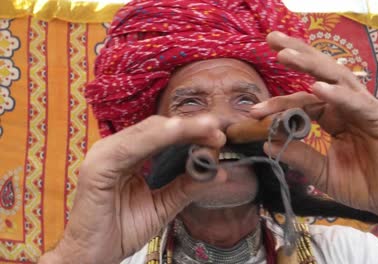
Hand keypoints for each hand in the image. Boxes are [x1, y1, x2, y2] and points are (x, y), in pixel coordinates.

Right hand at [39, 115, 225, 263]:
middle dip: (191, 127)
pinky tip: (176, 133)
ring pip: (147, 132)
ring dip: (179, 128)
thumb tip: (218, 174)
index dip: (192, 132)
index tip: (217, 136)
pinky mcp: (97, 168)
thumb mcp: (163, 205)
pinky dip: (155, 138)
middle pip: (158, 128)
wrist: (92, 257)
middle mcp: (115, 150)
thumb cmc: (121, 230)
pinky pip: (130, 148)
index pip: (164, 135)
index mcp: (128, 155)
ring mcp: (104, 155)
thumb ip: (186, 187)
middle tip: (217, 130)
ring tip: (206, 128)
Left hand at [251, 31, 377, 219]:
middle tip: (272, 39)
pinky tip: (317, 88)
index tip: (254, 111)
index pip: (304, 100)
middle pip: (321, 74)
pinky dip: (336, 95)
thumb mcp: (321, 171)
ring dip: (311, 64)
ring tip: (285, 55)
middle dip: (297, 54)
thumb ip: (299, 156)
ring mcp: (366, 109)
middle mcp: (348, 106)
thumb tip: (267, 144)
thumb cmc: (361, 185)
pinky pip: (356, 102)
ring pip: (337, 79)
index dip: (279, 103)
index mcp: (335, 115)